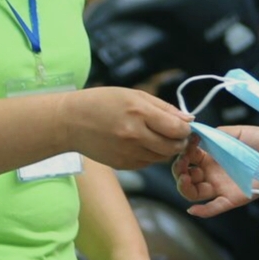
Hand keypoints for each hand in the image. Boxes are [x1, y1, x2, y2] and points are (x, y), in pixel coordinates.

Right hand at [63, 88, 192, 169]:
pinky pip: (148, 163)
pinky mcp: (123, 165)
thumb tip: (188, 119)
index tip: (185, 126)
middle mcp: (134, 135)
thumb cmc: (102, 102)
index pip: (176, 128)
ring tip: (156, 136)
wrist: (70, 122)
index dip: (186, 129)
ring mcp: (128, 152)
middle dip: (180, 141)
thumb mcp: (133, 95)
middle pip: (173, 147)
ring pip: (162, 158)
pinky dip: (151, 155)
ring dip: (166, 149)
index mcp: (138, 112)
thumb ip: (163, 107)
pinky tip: (141, 143)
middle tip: (176, 134)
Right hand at [175, 125, 258, 217]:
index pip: (188, 157)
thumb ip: (216, 134)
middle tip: (182, 162)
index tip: (187, 143)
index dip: (183, 152)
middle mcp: (212, 173)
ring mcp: (221, 186)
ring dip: (184, 187)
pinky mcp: (233, 198)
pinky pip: (215, 207)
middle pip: (186, 177)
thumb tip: (196, 134)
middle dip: (179, 170)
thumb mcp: (237, 132)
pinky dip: (203, 211)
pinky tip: (193, 209)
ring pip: (194, 193)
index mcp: (211, 156)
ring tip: (186, 178)